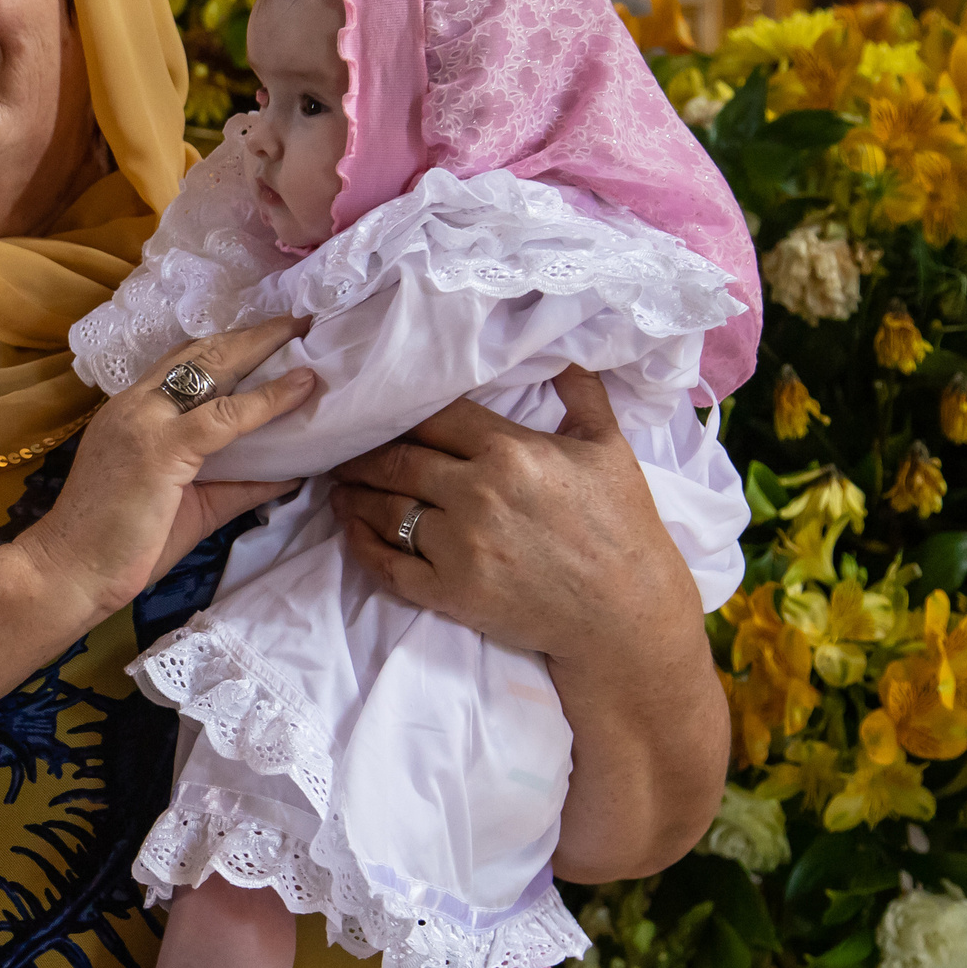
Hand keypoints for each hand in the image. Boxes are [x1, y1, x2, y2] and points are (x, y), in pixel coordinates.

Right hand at [25, 316, 317, 618]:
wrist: (68, 574)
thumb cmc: (120, 546)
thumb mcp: (190, 506)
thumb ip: (237, 483)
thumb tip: (293, 473)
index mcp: (132, 411)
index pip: (181, 362)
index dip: (226, 344)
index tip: (267, 334)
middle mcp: (136, 404)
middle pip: (200, 352)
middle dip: (252, 334)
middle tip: (297, 319)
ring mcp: (146, 421)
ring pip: (214, 369)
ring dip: (262, 347)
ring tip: (304, 331)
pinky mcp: (162, 447)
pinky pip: (225, 416)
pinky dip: (268, 399)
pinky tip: (301, 388)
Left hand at [329, 366, 699, 659]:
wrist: (628, 616)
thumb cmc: (622, 527)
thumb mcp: (610, 448)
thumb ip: (582, 393)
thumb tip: (564, 352)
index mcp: (509, 451)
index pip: (431, 418)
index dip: (397, 413)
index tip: (375, 411)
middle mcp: (476, 493)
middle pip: (396, 461)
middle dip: (361, 453)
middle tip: (339, 449)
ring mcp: (459, 546)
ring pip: (384, 509)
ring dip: (354, 494)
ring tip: (338, 485)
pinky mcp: (450, 593)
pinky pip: (387, 564)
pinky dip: (360, 544)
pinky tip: (350, 529)